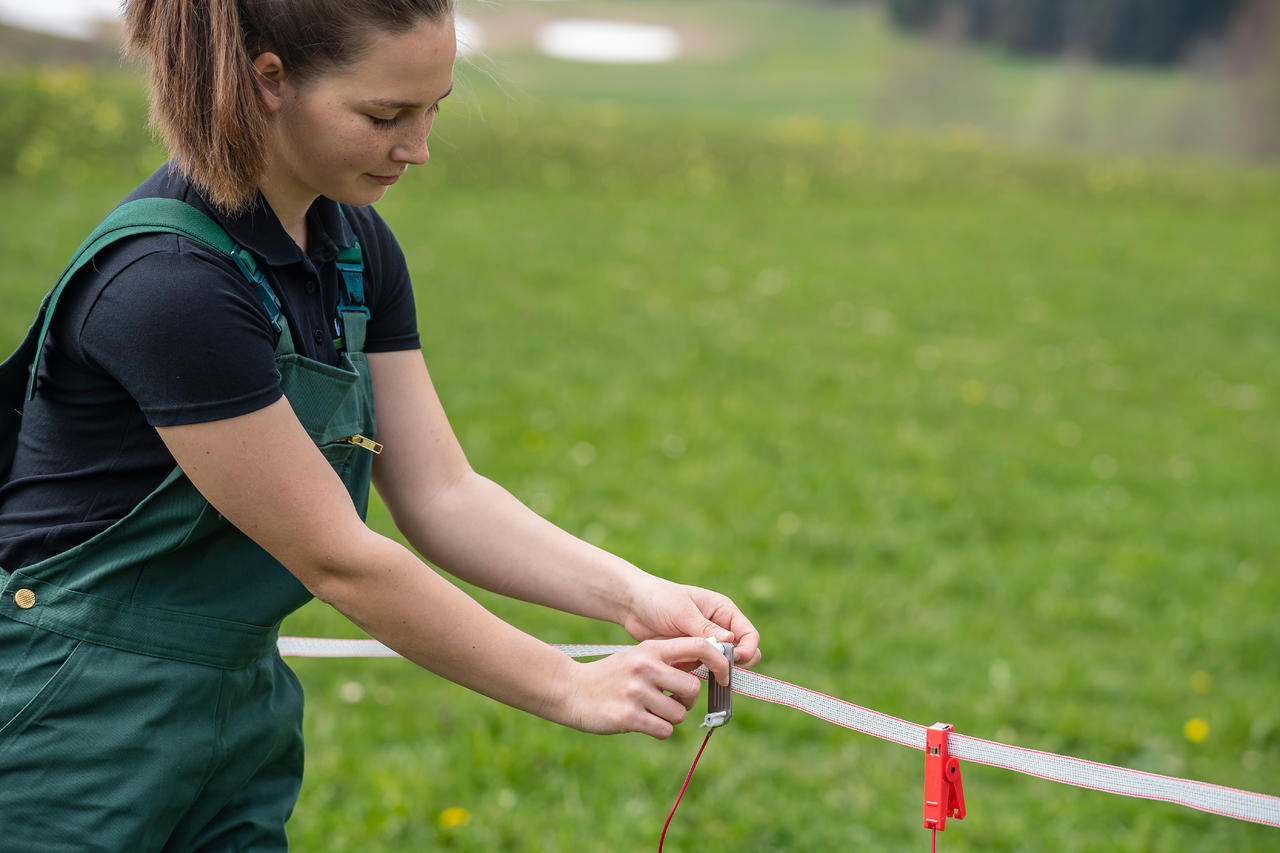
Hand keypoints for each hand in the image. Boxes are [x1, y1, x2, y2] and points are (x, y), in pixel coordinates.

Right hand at [557, 637, 734, 738]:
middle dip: (686, 700)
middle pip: (692, 688)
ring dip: (670, 717)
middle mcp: (645, 667)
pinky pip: (664, 730)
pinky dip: (659, 730)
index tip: (725, 675)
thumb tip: (708, 667)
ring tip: (649, 710)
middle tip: (669, 700)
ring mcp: (636, 692)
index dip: (720, 661)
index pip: (699, 646)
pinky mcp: (628, 717)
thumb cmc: (610, 675)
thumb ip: (667, 660)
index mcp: (651, 649)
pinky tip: (641, 722)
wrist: (571, 690)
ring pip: (679, 713)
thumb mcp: (638, 656)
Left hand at [621, 577, 761, 668]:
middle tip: (715, 670)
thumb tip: (732, 643)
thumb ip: (707, 630)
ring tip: (688, 663)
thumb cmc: (658, 599)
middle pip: (742, 654)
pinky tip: (677, 664)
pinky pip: (701, 670)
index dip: (746, 651)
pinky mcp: (691, 655)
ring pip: (720, 665)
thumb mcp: (683, 613)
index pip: (749, 636)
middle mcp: (719, 627)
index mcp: (723, 611)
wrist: (632, 606)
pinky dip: (692, 671)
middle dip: (731, 664)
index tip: (732, 660)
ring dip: (708, 669)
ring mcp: (705, 643)